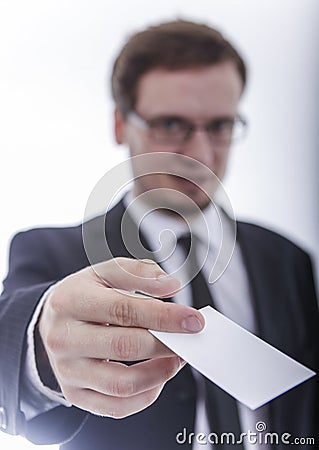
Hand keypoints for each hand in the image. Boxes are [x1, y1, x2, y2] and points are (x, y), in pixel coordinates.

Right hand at [39, 258, 203, 417]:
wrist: (51, 323)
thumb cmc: (84, 296)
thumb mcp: (105, 272)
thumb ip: (139, 273)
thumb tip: (171, 286)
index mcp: (71, 301)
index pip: (123, 310)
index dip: (163, 316)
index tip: (193, 320)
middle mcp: (65, 338)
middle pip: (125, 347)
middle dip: (166, 344)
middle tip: (190, 339)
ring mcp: (68, 371)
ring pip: (122, 383)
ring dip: (160, 372)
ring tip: (177, 358)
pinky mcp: (75, 394)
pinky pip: (116, 406)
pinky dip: (146, 395)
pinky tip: (158, 375)